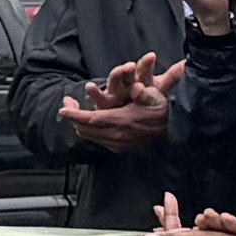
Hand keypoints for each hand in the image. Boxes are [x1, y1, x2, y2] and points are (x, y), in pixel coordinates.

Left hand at [54, 54, 175, 148]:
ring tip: (75, 112)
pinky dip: (90, 131)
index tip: (62, 108)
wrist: (173, 131)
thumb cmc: (162, 109)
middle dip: (73, 118)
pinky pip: (98, 140)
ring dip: (80, 125)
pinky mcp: (120, 149)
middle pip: (86, 129)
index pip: (92, 119)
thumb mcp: (156, 97)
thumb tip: (137, 87)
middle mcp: (118, 135)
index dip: (75, 115)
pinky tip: (89, 121)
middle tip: (67, 105)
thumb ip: (144, 92)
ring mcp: (119, 144)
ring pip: (90, 136)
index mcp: (123, 121)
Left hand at [146, 193, 235, 235]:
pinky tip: (228, 222)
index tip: (160, 205)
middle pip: (179, 234)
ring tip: (220, 219)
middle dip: (178, 216)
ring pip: (199, 230)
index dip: (163, 222)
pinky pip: (216, 232)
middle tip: (169, 200)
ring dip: (209, 221)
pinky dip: (221, 225)